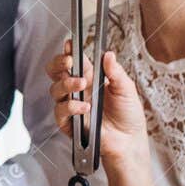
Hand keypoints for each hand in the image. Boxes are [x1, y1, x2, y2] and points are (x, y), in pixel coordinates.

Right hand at [47, 43, 150, 176]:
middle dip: (58, 63)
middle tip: (69, 61)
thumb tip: (108, 55)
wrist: (129, 140)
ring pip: (55, 89)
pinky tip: (84, 107)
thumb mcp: (126, 89)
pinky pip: (60, 111)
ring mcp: (71, 105)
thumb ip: (116, 72)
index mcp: (90, 78)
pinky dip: (70, 107)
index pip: (74, 61)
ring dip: (67, 84)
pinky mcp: (69, 123)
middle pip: (56, 72)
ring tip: (82, 85)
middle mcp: (78, 90)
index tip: (70, 44)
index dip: (68, 51)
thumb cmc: (128, 115)